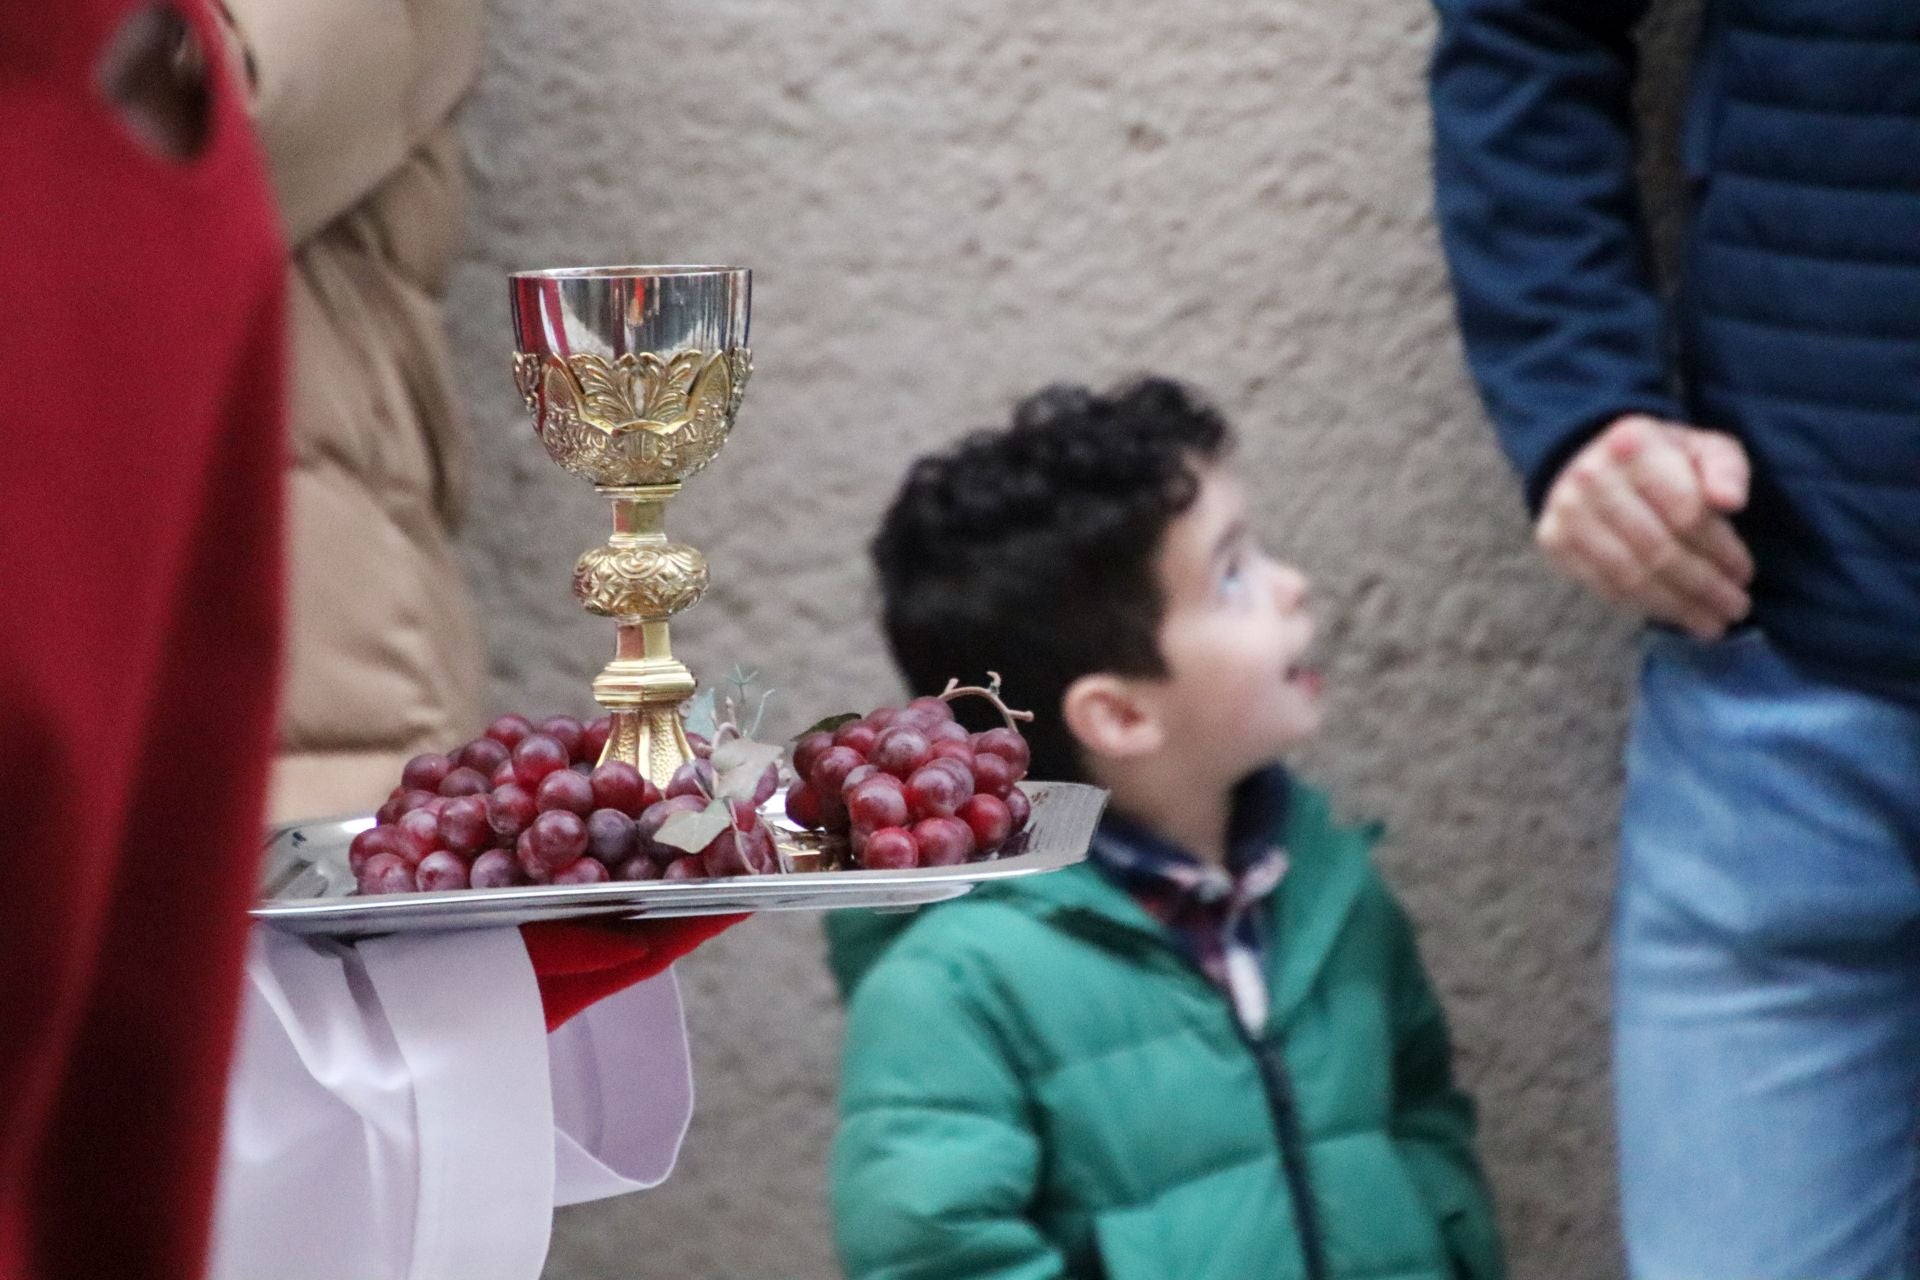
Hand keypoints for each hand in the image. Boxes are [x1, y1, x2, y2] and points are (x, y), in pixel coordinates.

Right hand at [1535, 415, 1754, 638]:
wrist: (1590, 458)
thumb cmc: (1661, 458)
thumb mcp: (1703, 447)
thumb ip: (1726, 468)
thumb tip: (1731, 502)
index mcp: (1634, 445)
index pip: (1686, 511)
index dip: (1721, 549)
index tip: (1745, 573)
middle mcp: (1591, 477)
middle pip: (1658, 548)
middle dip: (1703, 585)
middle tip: (1735, 608)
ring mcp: (1566, 511)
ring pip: (1630, 575)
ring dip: (1676, 606)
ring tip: (1711, 623)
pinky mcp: (1553, 540)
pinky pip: (1604, 585)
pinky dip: (1644, 606)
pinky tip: (1674, 614)